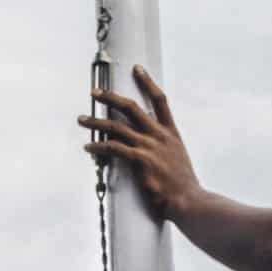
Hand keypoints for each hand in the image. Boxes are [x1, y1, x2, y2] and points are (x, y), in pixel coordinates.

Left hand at [82, 65, 201, 220]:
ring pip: (117, 127)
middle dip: (110, 97)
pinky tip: (88, 147)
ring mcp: (149, 146)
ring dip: (96, 122)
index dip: (147, 82)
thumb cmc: (183, 187)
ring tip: (82, 120)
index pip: (159, 100)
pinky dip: (98, 147)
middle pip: (132, 107)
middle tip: (95, 92)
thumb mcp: (178, 161)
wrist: (189, 200)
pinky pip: (114, 148)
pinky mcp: (140, 160)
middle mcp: (159, 135)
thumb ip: (165, 151)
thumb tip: (152, 153)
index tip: (137, 69)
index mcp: (171, 133)